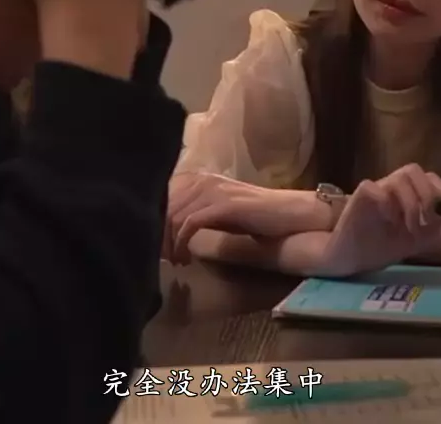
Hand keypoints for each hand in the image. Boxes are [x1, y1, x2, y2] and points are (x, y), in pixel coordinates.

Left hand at [164, 173, 329, 264]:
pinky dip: (182, 244)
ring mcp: (212, 191)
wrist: (287, 214)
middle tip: (161, 259)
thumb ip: (195, 215)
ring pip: (173, 216)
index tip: (154, 247)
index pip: (162, 198)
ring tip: (174, 261)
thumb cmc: (254, 216)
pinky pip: (189, 224)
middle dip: (157, 236)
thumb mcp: (218, 213)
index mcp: (198, 179)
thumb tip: (168, 231)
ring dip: (169, 244)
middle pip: (164, 207)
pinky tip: (185, 258)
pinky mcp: (222, 205)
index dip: (153, 223)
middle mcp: (201, 180)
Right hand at [315, 164, 440, 277]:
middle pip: (415, 171)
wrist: (347, 258)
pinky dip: (388, 204)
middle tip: (429, 220)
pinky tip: (391, 222)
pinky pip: (375, 188)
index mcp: (406, 195)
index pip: (431, 180)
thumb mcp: (414, 243)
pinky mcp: (358, 198)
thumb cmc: (378, 247)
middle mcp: (391, 188)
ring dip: (412, 203)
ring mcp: (374, 191)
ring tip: (411, 227)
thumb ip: (435, 233)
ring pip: (399, 178)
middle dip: (429, 194)